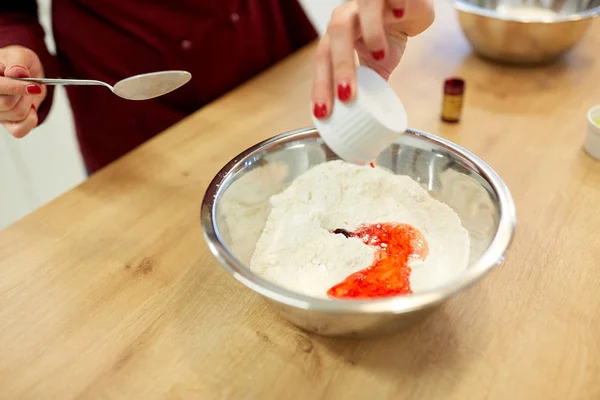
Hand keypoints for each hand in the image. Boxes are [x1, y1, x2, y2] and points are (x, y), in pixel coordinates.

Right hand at [0, 45, 45, 137]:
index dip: (14, 86)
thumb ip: (18, 63)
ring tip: (26, 94)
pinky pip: (19, 130)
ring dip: (29, 103)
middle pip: (7, 103)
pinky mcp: (6, 123)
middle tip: (30, 85)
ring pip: (16, 114)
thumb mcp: (20, 55)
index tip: (33, 85)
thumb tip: (17, 72)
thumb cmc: (19, 63)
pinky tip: (30, 109)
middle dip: (24, 94)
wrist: (27, 74)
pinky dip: (30, 120)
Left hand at [312, 0, 433, 119]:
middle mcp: (348, 16)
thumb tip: (364, 121)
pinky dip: (395, 4)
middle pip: (336, 37)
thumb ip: (369, 85)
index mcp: (338, 37)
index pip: (323, 60)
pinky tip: (399, 16)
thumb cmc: (389, 32)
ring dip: (369, 32)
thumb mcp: (378, 63)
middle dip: (340, 68)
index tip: (323, 113)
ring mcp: (367, 1)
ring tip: (381, 53)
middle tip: (346, 96)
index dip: (321, 86)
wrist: (412, 5)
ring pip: (361, 10)